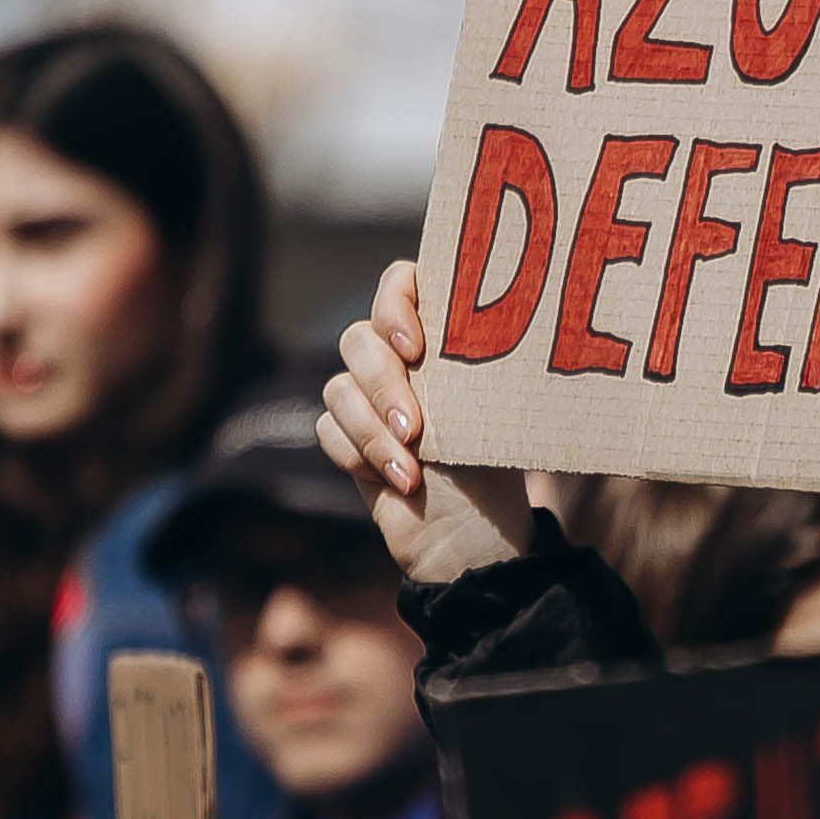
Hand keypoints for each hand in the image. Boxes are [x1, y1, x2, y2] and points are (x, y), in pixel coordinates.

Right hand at [320, 262, 535, 583]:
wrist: (471, 534)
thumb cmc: (491, 463)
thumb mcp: (486, 406)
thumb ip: (465, 359)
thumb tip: (472, 318)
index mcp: (438, 334)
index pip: (401, 284)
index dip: (396, 305)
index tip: (417, 348)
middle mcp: (398, 357)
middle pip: (359, 339)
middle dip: (383, 385)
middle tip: (414, 427)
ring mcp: (368, 396)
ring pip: (339, 388)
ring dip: (372, 431)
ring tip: (410, 470)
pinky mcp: (347, 436)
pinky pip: (328, 429)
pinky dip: (360, 457)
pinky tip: (397, 482)